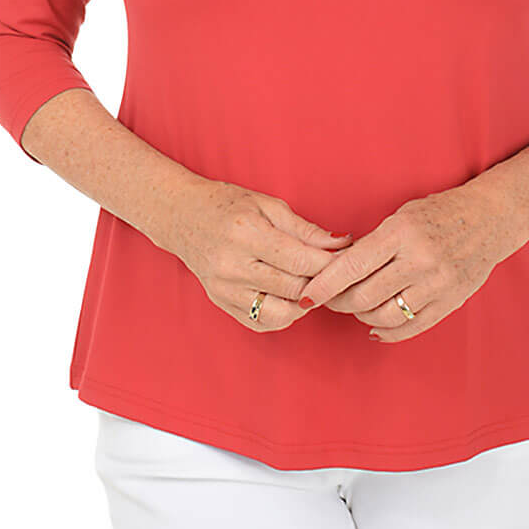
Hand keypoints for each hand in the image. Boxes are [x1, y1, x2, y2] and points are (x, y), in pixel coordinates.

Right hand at [164, 177, 352, 331]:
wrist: (182, 216)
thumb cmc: (228, 205)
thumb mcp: (268, 205)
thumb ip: (305, 229)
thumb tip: (342, 245)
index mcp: (246, 233)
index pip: (300, 259)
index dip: (329, 263)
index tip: (346, 259)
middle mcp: (232, 265)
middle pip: (293, 288)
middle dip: (321, 282)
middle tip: (335, 274)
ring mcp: (224, 289)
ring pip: (281, 314)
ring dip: (303, 304)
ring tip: (309, 285)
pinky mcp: (221, 303)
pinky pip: (262, 324)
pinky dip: (283, 315)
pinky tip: (288, 297)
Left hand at [299, 184, 514, 342]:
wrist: (490, 219)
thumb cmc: (439, 213)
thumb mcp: (402, 217)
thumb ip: (373, 244)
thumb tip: (336, 270)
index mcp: (402, 233)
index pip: (352, 266)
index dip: (325, 285)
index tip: (307, 295)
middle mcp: (419, 260)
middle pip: (364, 296)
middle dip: (339, 302)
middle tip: (329, 300)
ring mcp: (437, 284)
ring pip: (384, 315)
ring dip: (362, 315)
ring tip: (356, 307)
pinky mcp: (450, 301)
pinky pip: (411, 327)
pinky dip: (387, 331)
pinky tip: (376, 325)